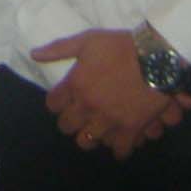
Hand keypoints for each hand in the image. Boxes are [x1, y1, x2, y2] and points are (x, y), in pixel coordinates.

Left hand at [33, 29, 190, 159]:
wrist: (156, 57)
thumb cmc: (121, 46)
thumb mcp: (87, 40)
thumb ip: (59, 49)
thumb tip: (34, 55)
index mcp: (75, 85)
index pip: (53, 104)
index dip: (57, 102)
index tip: (64, 100)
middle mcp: (88, 107)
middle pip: (67, 127)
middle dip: (71, 121)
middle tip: (79, 115)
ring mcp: (108, 121)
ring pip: (87, 142)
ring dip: (90, 135)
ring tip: (97, 128)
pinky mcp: (130, 130)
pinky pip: (119, 150)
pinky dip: (118, 147)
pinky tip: (119, 139)